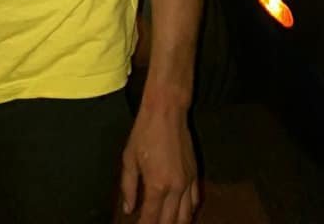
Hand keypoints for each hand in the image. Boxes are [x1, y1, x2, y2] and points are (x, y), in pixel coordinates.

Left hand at [120, 103, 199, 223]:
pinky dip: (189, 212)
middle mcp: (175, 188)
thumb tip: (129, 208)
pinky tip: (182, 214)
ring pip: (186, 216)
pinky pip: (195, 200)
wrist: (167, 111)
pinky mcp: (195, 173)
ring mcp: (188, 181)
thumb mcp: (129, 158)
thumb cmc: (145, 132)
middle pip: (170, 221)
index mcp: (157, 185)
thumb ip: (128, 186)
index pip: (151, 218)